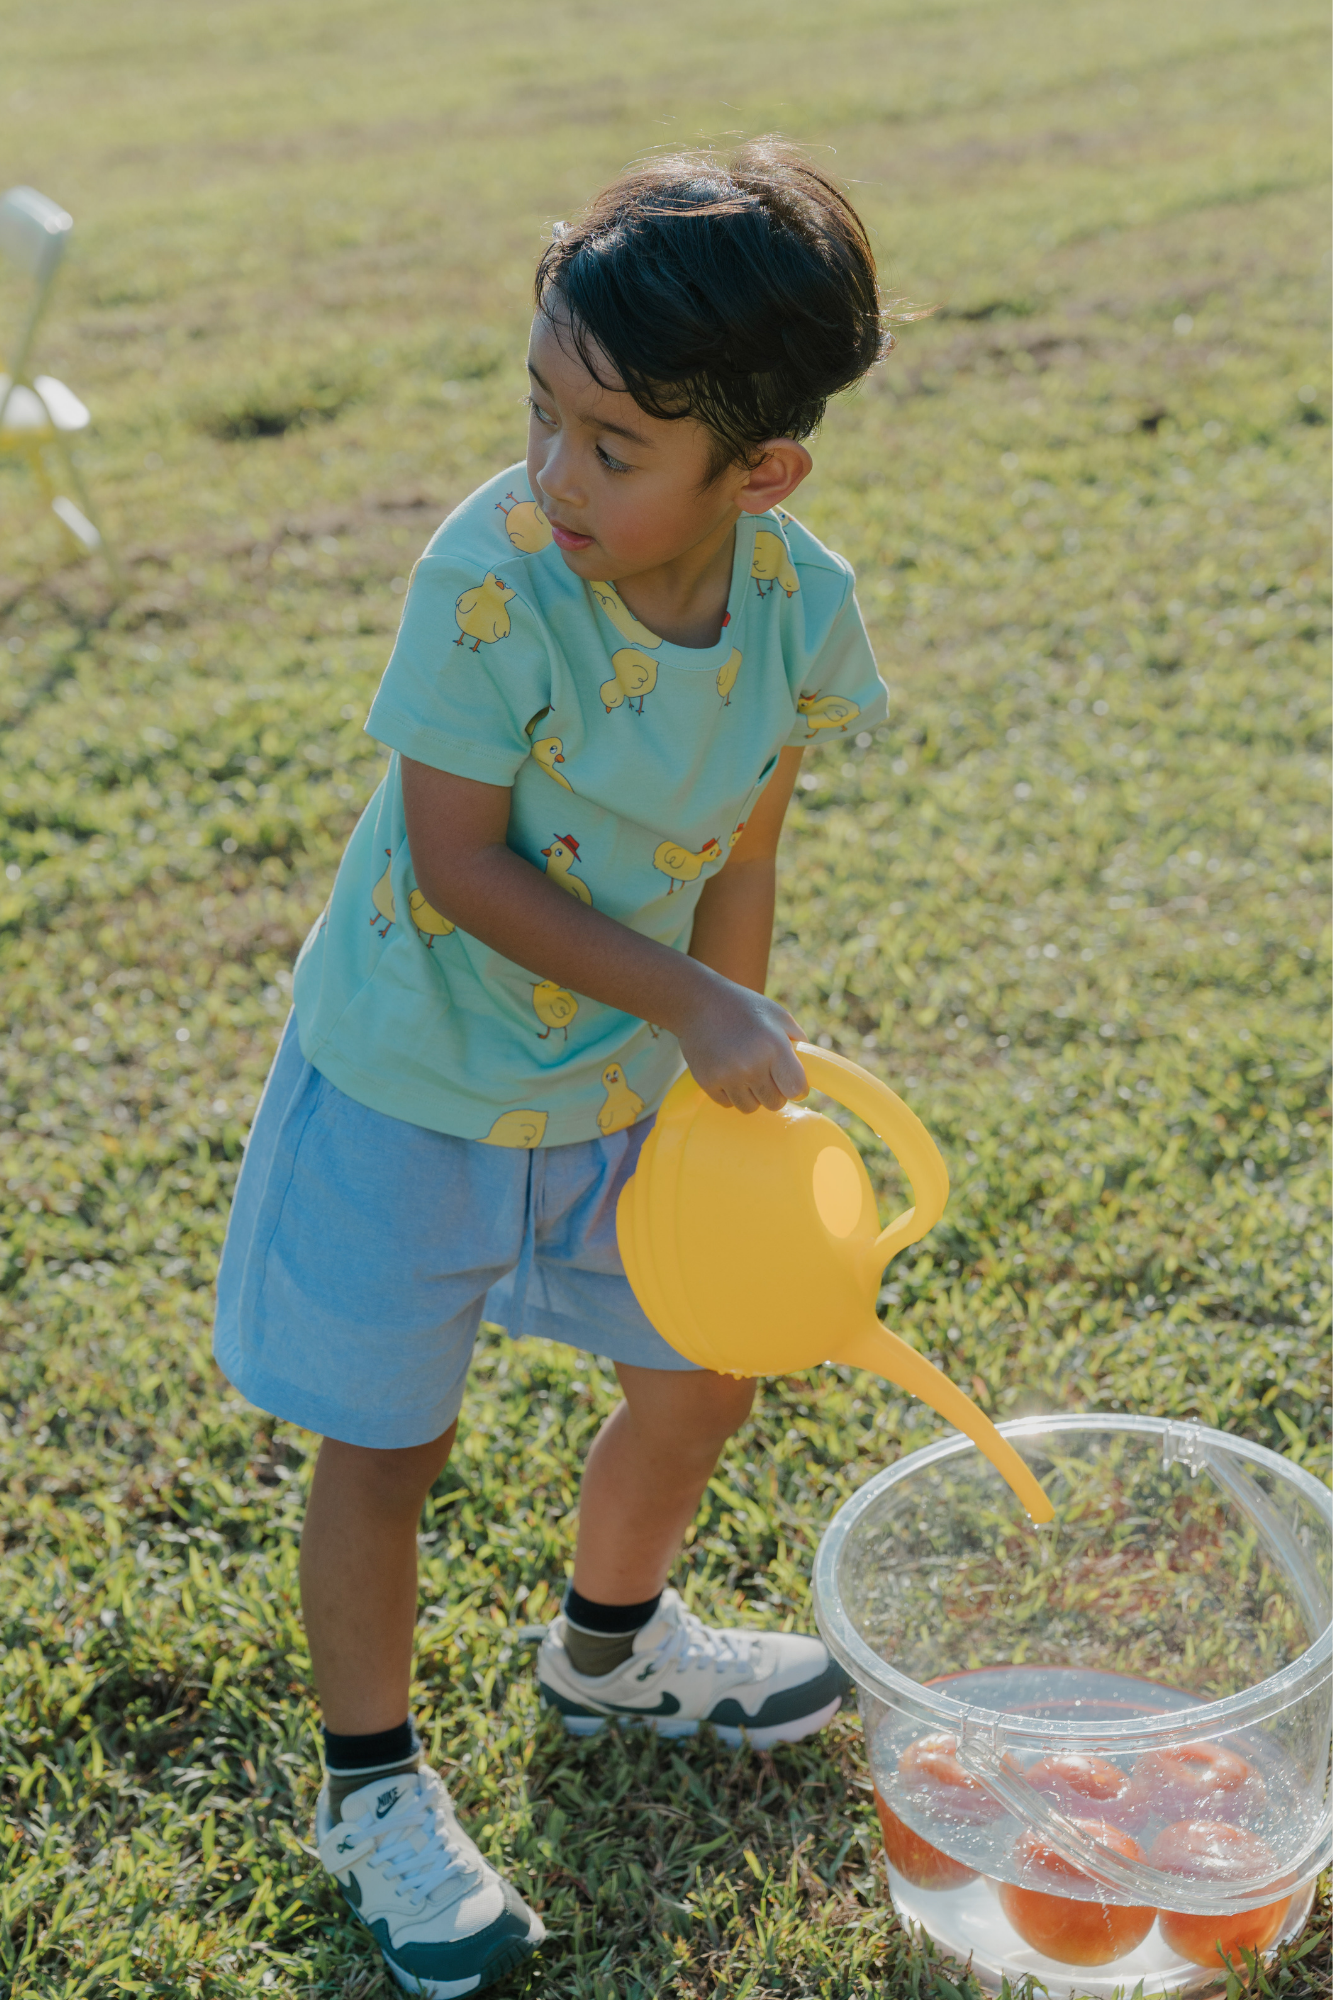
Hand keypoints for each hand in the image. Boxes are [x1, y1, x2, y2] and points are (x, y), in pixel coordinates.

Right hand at [675, 980, 808, 1112]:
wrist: (698, 1002)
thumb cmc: (744, 1007)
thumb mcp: (779, 1016)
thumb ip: (799, 1042)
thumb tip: (811, 1071)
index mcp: (773, 1046)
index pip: (796, 1090)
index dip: (798, 1088)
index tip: (792, 1081)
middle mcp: (751, 1065)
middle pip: (775, 1104)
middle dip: (775, 1092)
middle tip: (767, 1075)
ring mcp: (727, 1076)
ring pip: (750, 1108)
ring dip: (752, 1096)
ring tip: (747, 1073)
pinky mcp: (707, 1082)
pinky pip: (728, 1104)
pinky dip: (731, 1094)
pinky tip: (729, 1073)